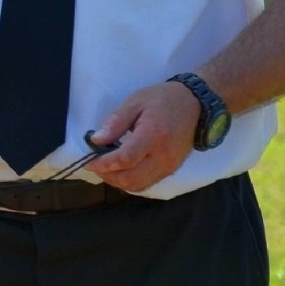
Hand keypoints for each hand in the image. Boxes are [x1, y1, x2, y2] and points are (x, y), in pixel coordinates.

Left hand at [85, 81, 200, 191]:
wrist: (196, 105)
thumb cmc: (163, 99)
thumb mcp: (135, 102)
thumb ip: (115, 122)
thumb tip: (96, 140)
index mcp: (153, 136)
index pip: (125, 159)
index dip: (104, 163)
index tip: (88, 161)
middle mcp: (163, 156)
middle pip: (131, 178)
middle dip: (108, 175)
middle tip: (94, 165)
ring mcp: (169, 166)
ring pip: (139, 185)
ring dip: (118, 181)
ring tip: (105, 169)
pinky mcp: (172, 169)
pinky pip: (148, 183)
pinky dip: (131, 181)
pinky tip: (121, 170)